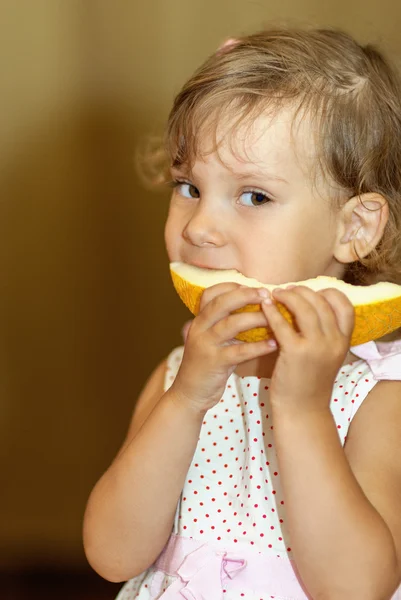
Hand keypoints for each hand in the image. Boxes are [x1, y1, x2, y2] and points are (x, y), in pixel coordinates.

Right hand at [172, 283, 276, 413]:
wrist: (189, 394)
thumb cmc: (206, 365)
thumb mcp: (210, 340)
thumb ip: (224, 324)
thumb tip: (253, 308)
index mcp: (199, 320)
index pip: (210, 293)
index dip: (231, 286)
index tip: (252, 286)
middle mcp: (199, 328)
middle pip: (221, 304)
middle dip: (245, 296)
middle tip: (267, 294)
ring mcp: (205, 345)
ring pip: (230, 324)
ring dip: (255, 319)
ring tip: (275, 318)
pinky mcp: (214, 363)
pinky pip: (238, 351)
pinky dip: (258, 347)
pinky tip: (273, 344)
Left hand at [261, 285, 354, 412]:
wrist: (302, 410)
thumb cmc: (309, 380)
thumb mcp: (326, 355)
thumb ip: (323, 332)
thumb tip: (306, 304)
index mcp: (344, 340)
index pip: (345, 305)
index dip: (327, 292)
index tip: (309, 292)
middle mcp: (334, 341)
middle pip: (322, 301)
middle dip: (302, 291)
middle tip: (286, 290)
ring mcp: (316, 347)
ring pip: (305, 308)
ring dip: (288, 296)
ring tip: (275, 295)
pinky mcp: (295, 353)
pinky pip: (283, 324)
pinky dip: (272, 312)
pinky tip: (265, 307)